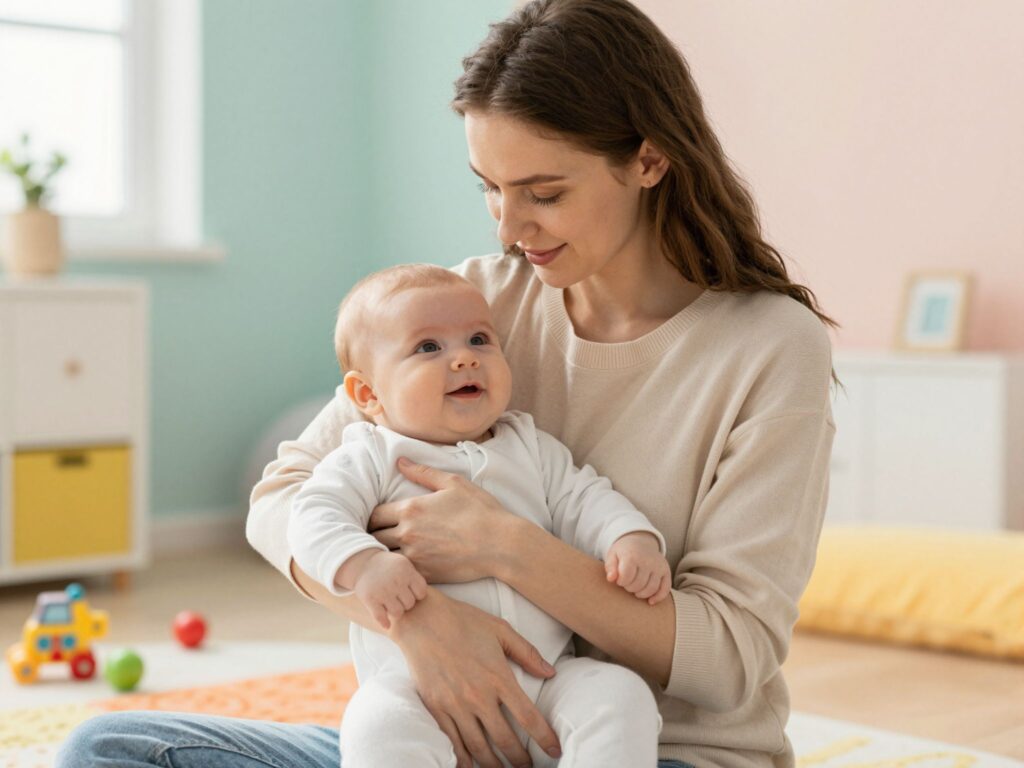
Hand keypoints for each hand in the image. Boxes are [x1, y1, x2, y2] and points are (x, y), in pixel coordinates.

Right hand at [351, 550, 427, 629]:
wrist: (363, 563)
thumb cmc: (388, 566)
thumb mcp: (403, 564)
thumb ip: (414, 578)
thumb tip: (424, 598)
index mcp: (406, 571)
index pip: (421, 593)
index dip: (416, 594)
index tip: (409, 592)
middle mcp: (395, 581)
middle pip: (410, 604)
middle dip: (405, 602)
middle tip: (398, 597)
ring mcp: (382, 591)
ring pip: (398, 613)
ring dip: (395, 611)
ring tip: (391, 604)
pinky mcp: (370, 599)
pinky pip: (381, 617)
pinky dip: (384, 623)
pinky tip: (386, 624)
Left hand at [368, 457, 514, 582]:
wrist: (500, 544)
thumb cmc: (480, 510)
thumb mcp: (454, 483)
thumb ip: (423, 472)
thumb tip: (400, 462)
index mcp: (410, 509)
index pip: (375, 514)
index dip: (373, 517)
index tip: (379, 519)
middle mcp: (407, 533)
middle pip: (373, 537)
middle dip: (373, 536)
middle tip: (380, 536)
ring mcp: (415, 556)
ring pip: (384, 558)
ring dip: (384, 555)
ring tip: (388, 553)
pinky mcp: (425, 575)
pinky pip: (402, 574)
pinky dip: (400, 570)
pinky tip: (405, 568)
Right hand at [390, 590, 561, 767]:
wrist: (421, 619)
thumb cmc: (463, 621)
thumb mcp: (500, 630)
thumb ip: (527, 653)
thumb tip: (550, 672)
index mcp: (498, 677)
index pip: (528, 717)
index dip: (544, 738)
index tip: (554, 750)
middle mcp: (478, 696)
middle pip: (505, 740)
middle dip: (520, 760)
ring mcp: (455, 705)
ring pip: (479, 747)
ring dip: (494, 765)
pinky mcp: (436, 708)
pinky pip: (452, 741)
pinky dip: (463, 758)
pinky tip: (470, 767)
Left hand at [605, 532, 670, 604]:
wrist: (640, 541)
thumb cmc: (623, 552)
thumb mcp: (612, 556)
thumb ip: (610, 567)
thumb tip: (611, 579)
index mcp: (632, 555)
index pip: (626, 577)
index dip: (621, 582)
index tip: (619, 579)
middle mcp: (647, 560)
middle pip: (638, 585)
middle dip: (630, 588)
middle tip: (627, 584)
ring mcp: (658, 565)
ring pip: (651, 588)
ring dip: (641, 594)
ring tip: (635, 590)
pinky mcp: (666, 571)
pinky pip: (665, 588)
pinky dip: (658, 597)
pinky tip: (650, 601)